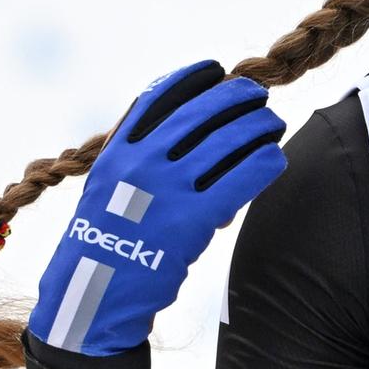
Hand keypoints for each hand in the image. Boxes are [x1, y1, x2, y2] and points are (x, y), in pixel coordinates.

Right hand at [29, 61, 285, 356]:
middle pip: (200, 113)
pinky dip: (263, 162)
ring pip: (226, 141)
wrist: (93, 298)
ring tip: (273, 123)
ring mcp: (166, 190)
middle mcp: (140, 164)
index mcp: (117, 152)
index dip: (192, 78)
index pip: (158, 97)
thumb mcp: (106, 190)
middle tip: (258, 94)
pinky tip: (275, 158)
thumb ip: (136, 159)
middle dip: (235, 97)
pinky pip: (239, 179)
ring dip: (257, 126)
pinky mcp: (192, 221)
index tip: (216, 69)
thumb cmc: (106, 246)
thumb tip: (184, 137)